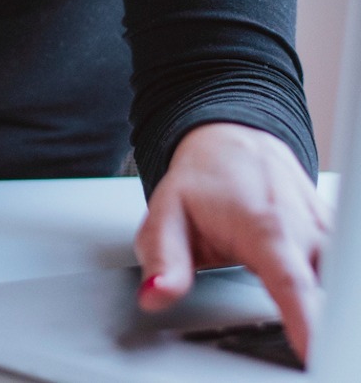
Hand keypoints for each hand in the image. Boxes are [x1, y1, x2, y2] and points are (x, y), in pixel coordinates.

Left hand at [135, 122, 328, 360]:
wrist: (231, 140)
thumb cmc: (200, 180)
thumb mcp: (165, 216)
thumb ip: (163, 261)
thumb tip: (155, 295)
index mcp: (265, 226)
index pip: (292, 283)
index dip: (307, 321)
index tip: (313, 352)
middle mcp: (305, 229)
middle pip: (329, 289)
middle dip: (327, 323)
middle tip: (318, 355)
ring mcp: (327, 231)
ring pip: (341, 279)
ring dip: (331, 308)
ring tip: (322, 340)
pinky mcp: (336, 235)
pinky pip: (342, 269)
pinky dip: (333, 292)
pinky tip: (322, 313)